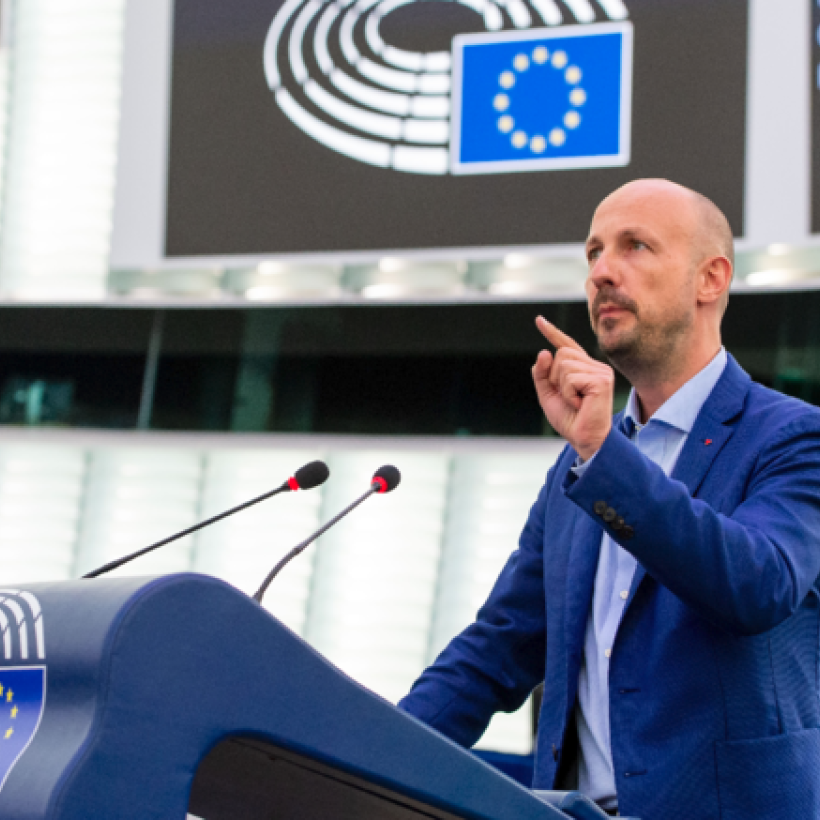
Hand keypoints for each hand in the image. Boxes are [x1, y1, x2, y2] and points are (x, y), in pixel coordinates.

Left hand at [532, 316, 613, 460]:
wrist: (584, 438)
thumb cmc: (569, 419)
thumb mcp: (548, 395)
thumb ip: (542, 374)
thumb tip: (544, 352)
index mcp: (582, 368)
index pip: (566, 345)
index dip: (552, 333)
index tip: (539, 320)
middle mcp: (594, 366)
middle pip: (560, 353)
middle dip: (555, 377)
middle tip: (569, 397)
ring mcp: (600, 371)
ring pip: (564, 364)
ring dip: (562, 388)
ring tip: (575, 402)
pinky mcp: (602, 380)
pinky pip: (570, 378)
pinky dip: (568, 394)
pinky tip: (580, 404)